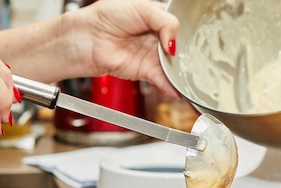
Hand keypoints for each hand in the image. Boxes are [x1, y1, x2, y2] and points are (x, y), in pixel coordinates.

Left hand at [64, 0, 179, 95]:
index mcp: (158, 19)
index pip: (180, 26)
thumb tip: (174, 42)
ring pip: (173, 65)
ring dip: (181, 71)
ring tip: (189, 72)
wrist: (90, 37)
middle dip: (187, 53)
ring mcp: (152, 55)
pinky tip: (178, 87)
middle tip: (191, 54)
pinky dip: (171, 85)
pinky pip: (162, 80)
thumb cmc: (108, 16)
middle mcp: (157, 38)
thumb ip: (165, 21)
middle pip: (180, 48)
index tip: (189, 35)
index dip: (186, 31)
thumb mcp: (142, 7)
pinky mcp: (146, 71)